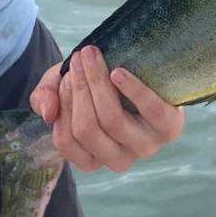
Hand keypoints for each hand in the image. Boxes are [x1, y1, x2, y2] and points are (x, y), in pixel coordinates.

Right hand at [29, 45, 184, 173]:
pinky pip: (149, 110)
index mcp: (91, 158)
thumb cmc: (100, 86)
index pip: (66, 140)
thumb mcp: (65, 88)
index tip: (65, 76)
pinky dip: (132, 89)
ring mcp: (145, 146)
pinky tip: (118, 72)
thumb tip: (47, 111)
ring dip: (97, 83)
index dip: (62, 105)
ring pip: (112, 120)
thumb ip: (45, 96)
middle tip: (79, 57)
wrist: (143, 74)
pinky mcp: (170, 128)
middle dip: (79, 89)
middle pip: (87, 128)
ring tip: (92, 56)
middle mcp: (118, 160)